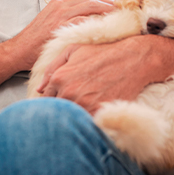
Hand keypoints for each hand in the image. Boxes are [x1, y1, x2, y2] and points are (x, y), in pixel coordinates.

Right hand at [7, 0, 114, 70]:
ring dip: (108, 11)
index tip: (119, 7)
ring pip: (92, 6)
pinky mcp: (61, 25)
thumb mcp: (54, 22)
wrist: (18, 51)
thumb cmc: (37, 41)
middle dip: (111, 4)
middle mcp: (62, 4)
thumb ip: (70, 18)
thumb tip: (93, 21)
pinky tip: (109, 28)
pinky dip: (98, 22)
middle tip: (126, 11)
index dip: (106, 2)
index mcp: (61, 2)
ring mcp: (62, 13)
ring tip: (122, 18)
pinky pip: (85, 20)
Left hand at [37, 34, 173, 112]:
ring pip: (72, 119)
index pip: (46, 100)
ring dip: (76, 117)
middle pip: (58, 112)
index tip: (63, 101)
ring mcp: (85, 104)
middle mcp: (69, 93)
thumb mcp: (74, 50)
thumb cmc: (104, 53)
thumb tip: (39, 89)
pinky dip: (89, 122)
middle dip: (63, 111)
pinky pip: (88, 124)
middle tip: (73, 108)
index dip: (55, 101)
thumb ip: (52, 68)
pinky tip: (95, 114)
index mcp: (60, 78)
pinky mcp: (100, 112)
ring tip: (85, 110)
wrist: (134, 59)